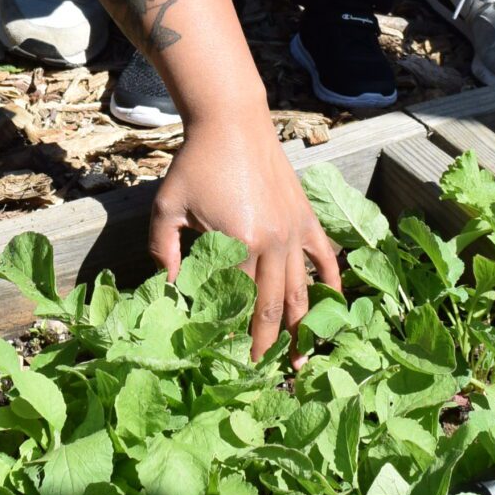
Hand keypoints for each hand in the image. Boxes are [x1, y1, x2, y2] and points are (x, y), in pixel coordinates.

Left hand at [150, 113, 342, 359]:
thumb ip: (163, 252)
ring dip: (301, 327)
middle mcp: (273, 243)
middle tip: (264, 373)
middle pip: (273, 306)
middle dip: (269, 344)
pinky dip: (330, 285)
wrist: (232, 122)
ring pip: (302, 291)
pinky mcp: (306, 218)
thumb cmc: (195, 164)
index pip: (239, 304)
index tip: (232, 362)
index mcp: (238, 244)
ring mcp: (294, 231)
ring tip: (301, 359)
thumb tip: (166, 292)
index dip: (237, 336)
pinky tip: (332, 310)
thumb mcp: (167, 209)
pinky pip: (324, 259)